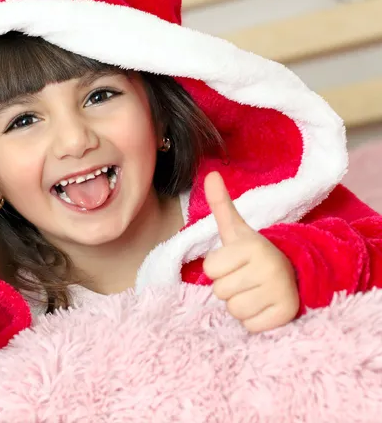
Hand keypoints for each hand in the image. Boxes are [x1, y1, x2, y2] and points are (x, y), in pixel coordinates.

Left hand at [202, 172, 299, 332]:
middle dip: (229, 286)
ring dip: (240, 304)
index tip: (235, 262)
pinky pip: (250, 326)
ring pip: (234, 310)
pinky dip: (254, 319)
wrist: (290, 270)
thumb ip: (221, 204)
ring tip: (254, 290)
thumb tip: (210, 174)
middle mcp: (269, 267)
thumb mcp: (236, 229)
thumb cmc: (252, 252)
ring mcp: (281, 292)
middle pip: (220, 292)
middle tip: (245, 277)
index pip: (210, 270)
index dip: (218, 268)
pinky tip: (264, 304)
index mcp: (251, 246)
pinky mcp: (287, 314)